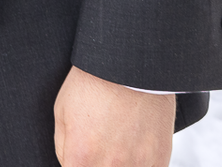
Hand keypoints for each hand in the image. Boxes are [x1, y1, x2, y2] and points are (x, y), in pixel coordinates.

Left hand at [53, 66, 173, 166]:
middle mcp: (109, 165)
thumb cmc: (92, 84)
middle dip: (96, 164)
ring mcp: (137, 165)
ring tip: (117, 146)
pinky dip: (139, 165)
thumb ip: (64, 150)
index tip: (82, 156)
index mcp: (81, 157)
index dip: (77, 164)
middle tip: (99, 147)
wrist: (129, 63)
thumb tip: (71, 165)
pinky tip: (134, 149)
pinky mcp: (159, 160)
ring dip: (118, 165)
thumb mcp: (62, 112)